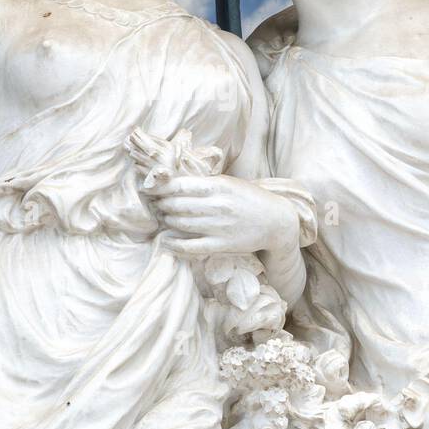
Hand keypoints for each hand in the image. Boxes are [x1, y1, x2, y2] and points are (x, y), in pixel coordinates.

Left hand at [150, 174, 299, 257]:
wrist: (276, 221)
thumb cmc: (250, 199)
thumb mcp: (230, 183)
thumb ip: (206, 182)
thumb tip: (175, 181)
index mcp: (219, 186)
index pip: (181, 185)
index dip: (162, 188)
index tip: (152, 189)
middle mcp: (218, 206)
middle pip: (177, 205)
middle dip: (161, 204)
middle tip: (155, 204)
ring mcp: (219, 227)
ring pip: (181, 223)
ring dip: (167, 221)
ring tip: (162, 218)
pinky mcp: (221, 246)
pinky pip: (191, 246)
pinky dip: (175, 244)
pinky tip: (166, 240)